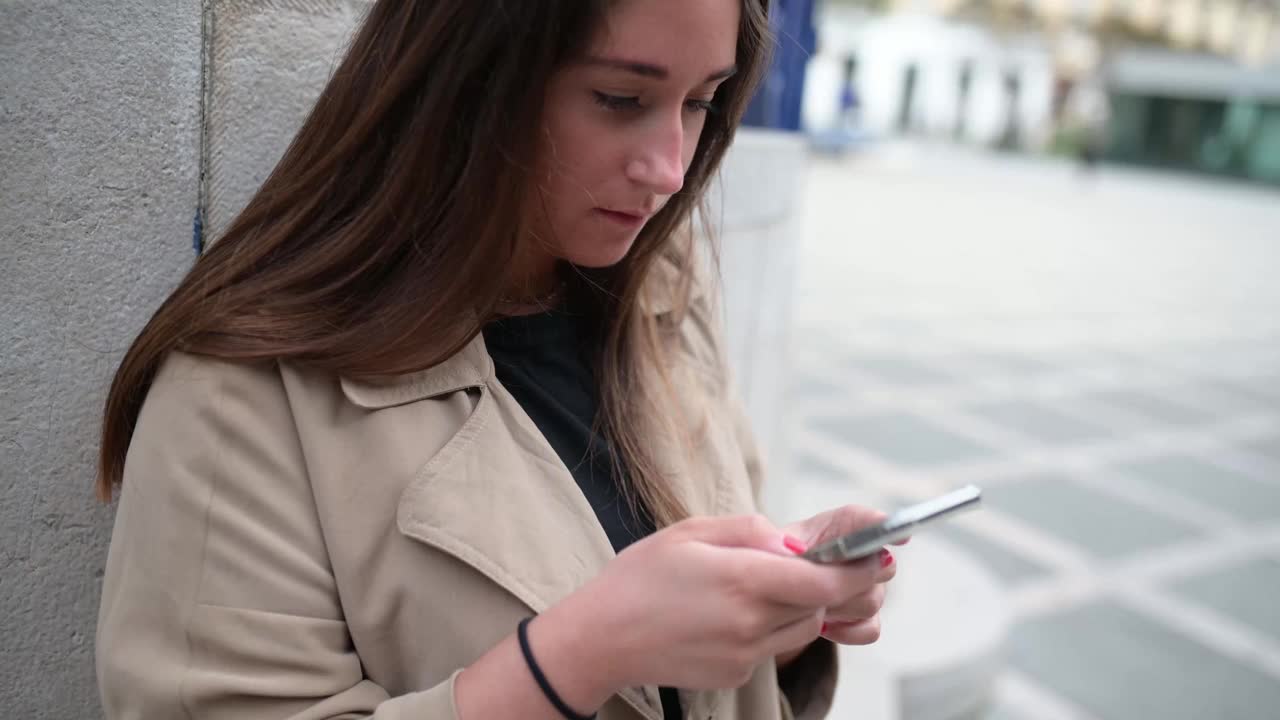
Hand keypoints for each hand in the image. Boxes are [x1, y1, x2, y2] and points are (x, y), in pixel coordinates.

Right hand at [545, 514, 886, 696]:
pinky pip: (772, 647)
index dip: (857, 571)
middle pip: (820, 606)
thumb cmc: (640, 577)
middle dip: (830, 585)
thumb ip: (752, 531)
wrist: (600, 638)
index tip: (876, 556)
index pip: (824, 582)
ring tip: (765, 584)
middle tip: (832, 565)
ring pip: (801, 628)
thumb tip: (798, 544)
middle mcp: (750, 623)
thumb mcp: (692, 532)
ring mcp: (744, 654)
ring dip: (799, 606)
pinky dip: (770, 627)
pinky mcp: (736, 674)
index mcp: (742, 579)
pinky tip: (733, 612)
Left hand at [780, 505, 905, 649]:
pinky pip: (871, 628)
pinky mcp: (865, 620)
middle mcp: (862, 556)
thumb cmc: (771, 566)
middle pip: (882, 566)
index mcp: (839, 528)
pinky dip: (847, 629)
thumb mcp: (764, 545)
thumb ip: (768, 537)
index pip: (869, 521)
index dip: (886, 526)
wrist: (770, 599)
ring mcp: (868, 589)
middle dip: (849, 579)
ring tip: (812, 605)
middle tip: (818, 584)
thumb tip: (792, 547)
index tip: (899, 536)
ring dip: (840, 605)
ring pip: (872, 599)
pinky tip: (826, 625)